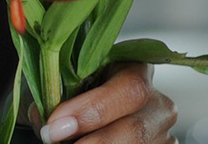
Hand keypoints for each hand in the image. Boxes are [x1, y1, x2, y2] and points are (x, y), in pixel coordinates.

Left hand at [37, 63, 176, 143]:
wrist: (95, 111)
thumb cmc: (79, 91)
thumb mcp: (69, 84)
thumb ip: (56, 96)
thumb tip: (45, 122)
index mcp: (137, 70)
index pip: (128, 89)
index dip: (91, 111)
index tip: (55, 126)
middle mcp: (158, 102)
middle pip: (136, 129)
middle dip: (93, 141)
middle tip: (56, 142)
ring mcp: (163, 132)